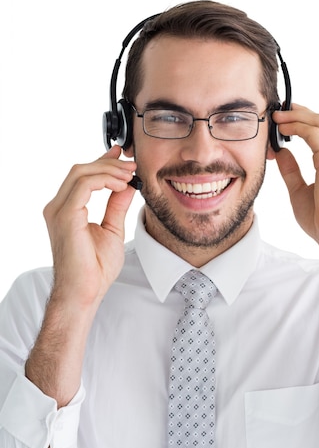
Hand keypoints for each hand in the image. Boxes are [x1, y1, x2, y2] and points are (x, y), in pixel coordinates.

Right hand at [43, 146, 136, 308]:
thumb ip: (117, 206)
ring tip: (130, 175)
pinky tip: (121, 185)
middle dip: (109, 164)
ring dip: (109, 170)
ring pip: (81, 172)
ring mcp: (58, 210)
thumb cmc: (95, 269)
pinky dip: (104, 180)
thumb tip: (128, 186)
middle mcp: (58, 207)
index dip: (102, 162)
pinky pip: (84, 185)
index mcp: (67, 209)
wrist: (85, 291)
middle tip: (132, 166)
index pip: (83, 176)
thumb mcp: (113, 229)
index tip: (122, 156)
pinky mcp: (65, 215)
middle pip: (81, 170)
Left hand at [272, 104, 318, 257]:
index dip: (303, 120)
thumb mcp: (299, 191)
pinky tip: (283, 130)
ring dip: (297, 116)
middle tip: (278, 109)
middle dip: (300, 111)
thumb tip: (280, 152)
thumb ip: (291, 170)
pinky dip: (297, 128)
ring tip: (277, 116)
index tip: (284, 118)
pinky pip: (314, 135)